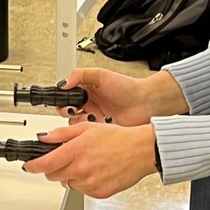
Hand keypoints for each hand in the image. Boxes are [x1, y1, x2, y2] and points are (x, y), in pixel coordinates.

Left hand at [22, 122, 157, 197]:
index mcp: (76, 151)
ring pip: (68, 184)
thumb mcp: (86, 128)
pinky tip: (95, 171)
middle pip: (54, 176)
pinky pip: (83, 190)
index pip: (46, 164)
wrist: (141, 151)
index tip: (28, 166)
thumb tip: (44, 137)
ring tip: (85, 163)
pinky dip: (84, 183)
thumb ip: (62, 134)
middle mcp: (82, 169)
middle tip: (62, 160)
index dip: (33, 166)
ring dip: (70, 176)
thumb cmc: (118, 137)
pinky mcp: (100, 192)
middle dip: (53, 168)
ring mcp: (91, 183)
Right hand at [59, 67, 182, 125]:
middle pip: (68, 112)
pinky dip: (90, 132)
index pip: (66, 96)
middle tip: (72, 110)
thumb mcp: (100, 75)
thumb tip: (63, 83)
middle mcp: (90, 105)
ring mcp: (96, 118)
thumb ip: (79, 75)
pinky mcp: (102, 131)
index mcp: (86, 91)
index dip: (62, 99)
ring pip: (77, 124)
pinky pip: (90, 135)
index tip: (63, 100)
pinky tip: (98, 125)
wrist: (146, 103)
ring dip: (79, 122)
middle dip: (67, 112)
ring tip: (88, 117)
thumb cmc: (127, 87)